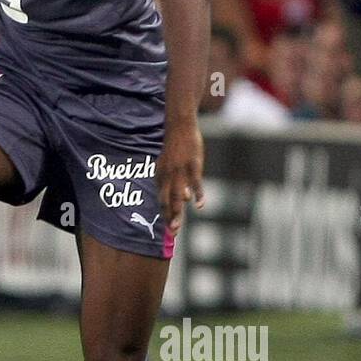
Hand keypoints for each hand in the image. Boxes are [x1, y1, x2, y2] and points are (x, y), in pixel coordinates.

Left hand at [157, 119, 204, 235]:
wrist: (179, 127)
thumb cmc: (176, 148)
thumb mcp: (169, 165)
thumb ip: (173, 182)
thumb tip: (184, 199)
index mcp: (161, 176)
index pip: (162, 200)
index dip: (165, 214)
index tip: (168, 229)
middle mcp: (168, 176)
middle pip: (168, 200)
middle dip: (169, 218)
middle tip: (172, 233)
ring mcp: (180, 171)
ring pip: (178, 195)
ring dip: (177, 211)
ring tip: (177, 226)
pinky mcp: (193, 165)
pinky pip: (195, 182)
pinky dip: (197, 194)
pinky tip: (199, 205)